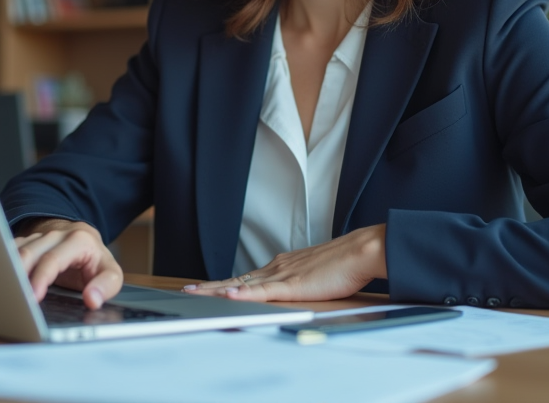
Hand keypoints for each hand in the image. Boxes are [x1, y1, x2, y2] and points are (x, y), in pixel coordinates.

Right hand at [13, 219, 122, 309]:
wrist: (84, 241)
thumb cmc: (95, 261)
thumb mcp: (110, 273)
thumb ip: (106, 286)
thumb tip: (93, 300)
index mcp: (77, 240)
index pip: (53, 259)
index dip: (41, 278)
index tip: (33, 298)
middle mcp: (55, 235)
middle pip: (29, 253)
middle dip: (18, 277)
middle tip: (13, 300)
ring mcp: (38, 237)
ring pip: (15, 250)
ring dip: (7, 271)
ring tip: (2, 292)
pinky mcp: (25, 243)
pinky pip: (9, 251)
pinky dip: (2, 266)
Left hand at [182, 224, 386, 301]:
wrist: (360, 251)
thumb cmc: (345, 263)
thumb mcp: (317, 274)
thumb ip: (304, 280)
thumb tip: (299, 288)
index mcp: (283, 265)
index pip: (248, 278)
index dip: (226, 284)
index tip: (209, 288)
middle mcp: (278, 267)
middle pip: (237, 280)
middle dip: (212, 286)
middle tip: (189, 290)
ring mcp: (283, 274)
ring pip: (243, 284)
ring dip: (218, 290)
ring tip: (196, 293)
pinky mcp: (292, 284)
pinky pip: (262, 291)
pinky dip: (244, 294)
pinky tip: (229, 296)